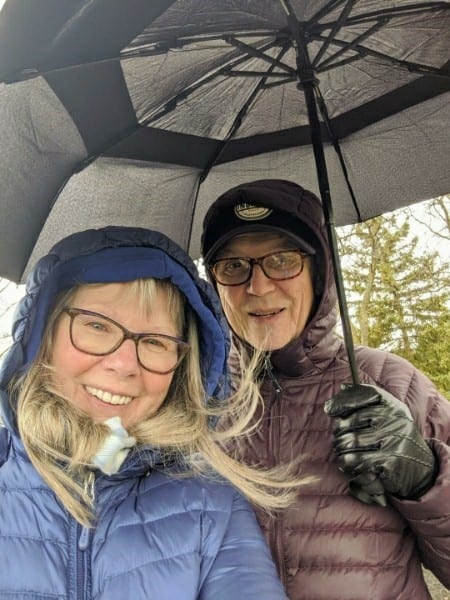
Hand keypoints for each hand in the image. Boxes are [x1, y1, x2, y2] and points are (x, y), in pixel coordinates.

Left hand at [324, 384, 436, 501]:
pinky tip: (350, 466)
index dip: (344, 401)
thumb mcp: (387, 414)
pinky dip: (348, 464)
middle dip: (338, 431)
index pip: (366, 394)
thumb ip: (366, 399)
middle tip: (338, 439)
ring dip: (340, 449)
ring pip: (351, 442)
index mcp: (394, 407)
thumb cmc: (395, 436)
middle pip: (352, 420)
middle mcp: (396, 421)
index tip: (329, 410)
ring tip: (341, 452)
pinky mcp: (391, 463)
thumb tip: (343, 387)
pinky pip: (357, 461)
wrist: (421, 467)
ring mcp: (394, 441)